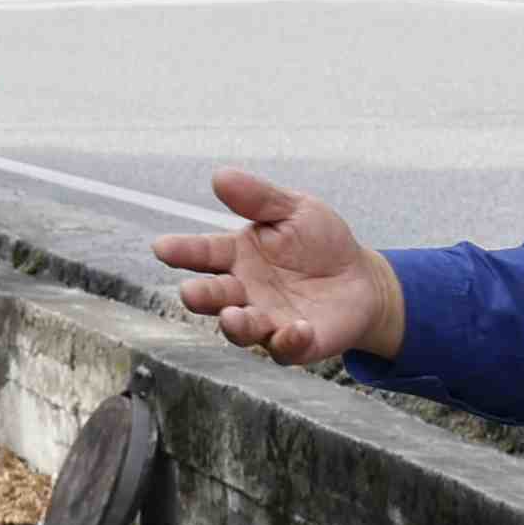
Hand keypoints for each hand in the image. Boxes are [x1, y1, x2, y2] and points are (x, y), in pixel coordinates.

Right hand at [153, 172, 402, 366]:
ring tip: (232, 317)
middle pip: (214, 297)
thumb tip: (219, 176)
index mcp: (238, 255)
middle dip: (200, 296)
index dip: (182, 251)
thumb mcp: (295, 209)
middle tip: (190, 293)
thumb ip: (259, 198)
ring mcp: (268, 320)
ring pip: (241, 329)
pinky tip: (297, 327)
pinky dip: (287, 341)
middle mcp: (245, 291)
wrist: (361, 278)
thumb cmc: (320, 242)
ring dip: (235, 325)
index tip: (162, 247)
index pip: (204, 252)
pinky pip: (285, 348)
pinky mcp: (296, 343)